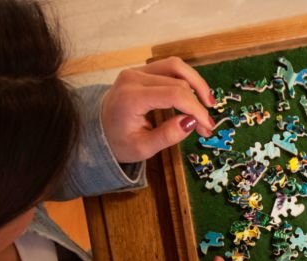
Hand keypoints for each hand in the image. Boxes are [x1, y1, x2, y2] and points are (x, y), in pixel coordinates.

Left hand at [101, 57, 217, 163]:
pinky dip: (187, 80)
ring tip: (208, 104)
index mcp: (131, 98)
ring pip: (176, 67)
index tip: (207, 127)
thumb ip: (167, 136)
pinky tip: (195, 95)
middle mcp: (133, 78)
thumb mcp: (142, 148)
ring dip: (197, 84)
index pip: (173, 94)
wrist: (98, 129)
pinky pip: (170, 68)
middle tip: (206, 127)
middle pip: (178, 81)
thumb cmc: (119, 141)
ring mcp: (137, 71)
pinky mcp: (142, 70)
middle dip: (198, 103)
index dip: (195, 109)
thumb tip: (191, 122)